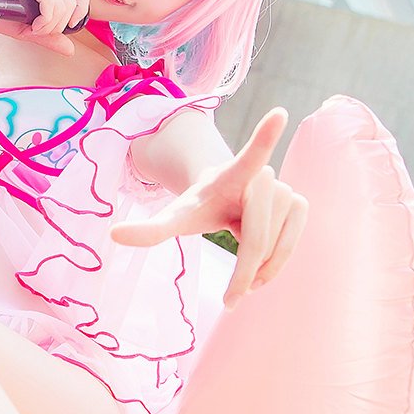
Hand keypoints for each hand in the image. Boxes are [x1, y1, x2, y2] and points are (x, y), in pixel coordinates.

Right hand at [0, 0, 89, 54]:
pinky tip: (31, 27)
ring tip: (32, 30)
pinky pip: (51, 3)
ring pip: (64, 4)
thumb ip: (49, 37)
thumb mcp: (27, 29)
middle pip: (74, 1)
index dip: (80, 13)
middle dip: (61, 25)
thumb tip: (71, 50)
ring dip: (51, 25)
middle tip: (40, 32)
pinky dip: (45, 21)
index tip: (64, 29)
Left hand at [111, 109, 306, 308]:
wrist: (228, 199)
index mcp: (233, 174)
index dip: (264, 138)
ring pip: (276, 244)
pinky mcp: (300, 204)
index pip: (250, 157)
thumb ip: (149, 229)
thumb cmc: (201, 206)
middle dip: (244, 271)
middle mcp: (265, 178)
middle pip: (257, 235)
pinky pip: (292, 242)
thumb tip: (112, 234)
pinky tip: (262, 270)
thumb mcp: (175, 217)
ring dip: (261, 271)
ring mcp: (287, 190)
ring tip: (244, 281)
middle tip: (231, 299)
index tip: (279, 114)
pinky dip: (277, 264)